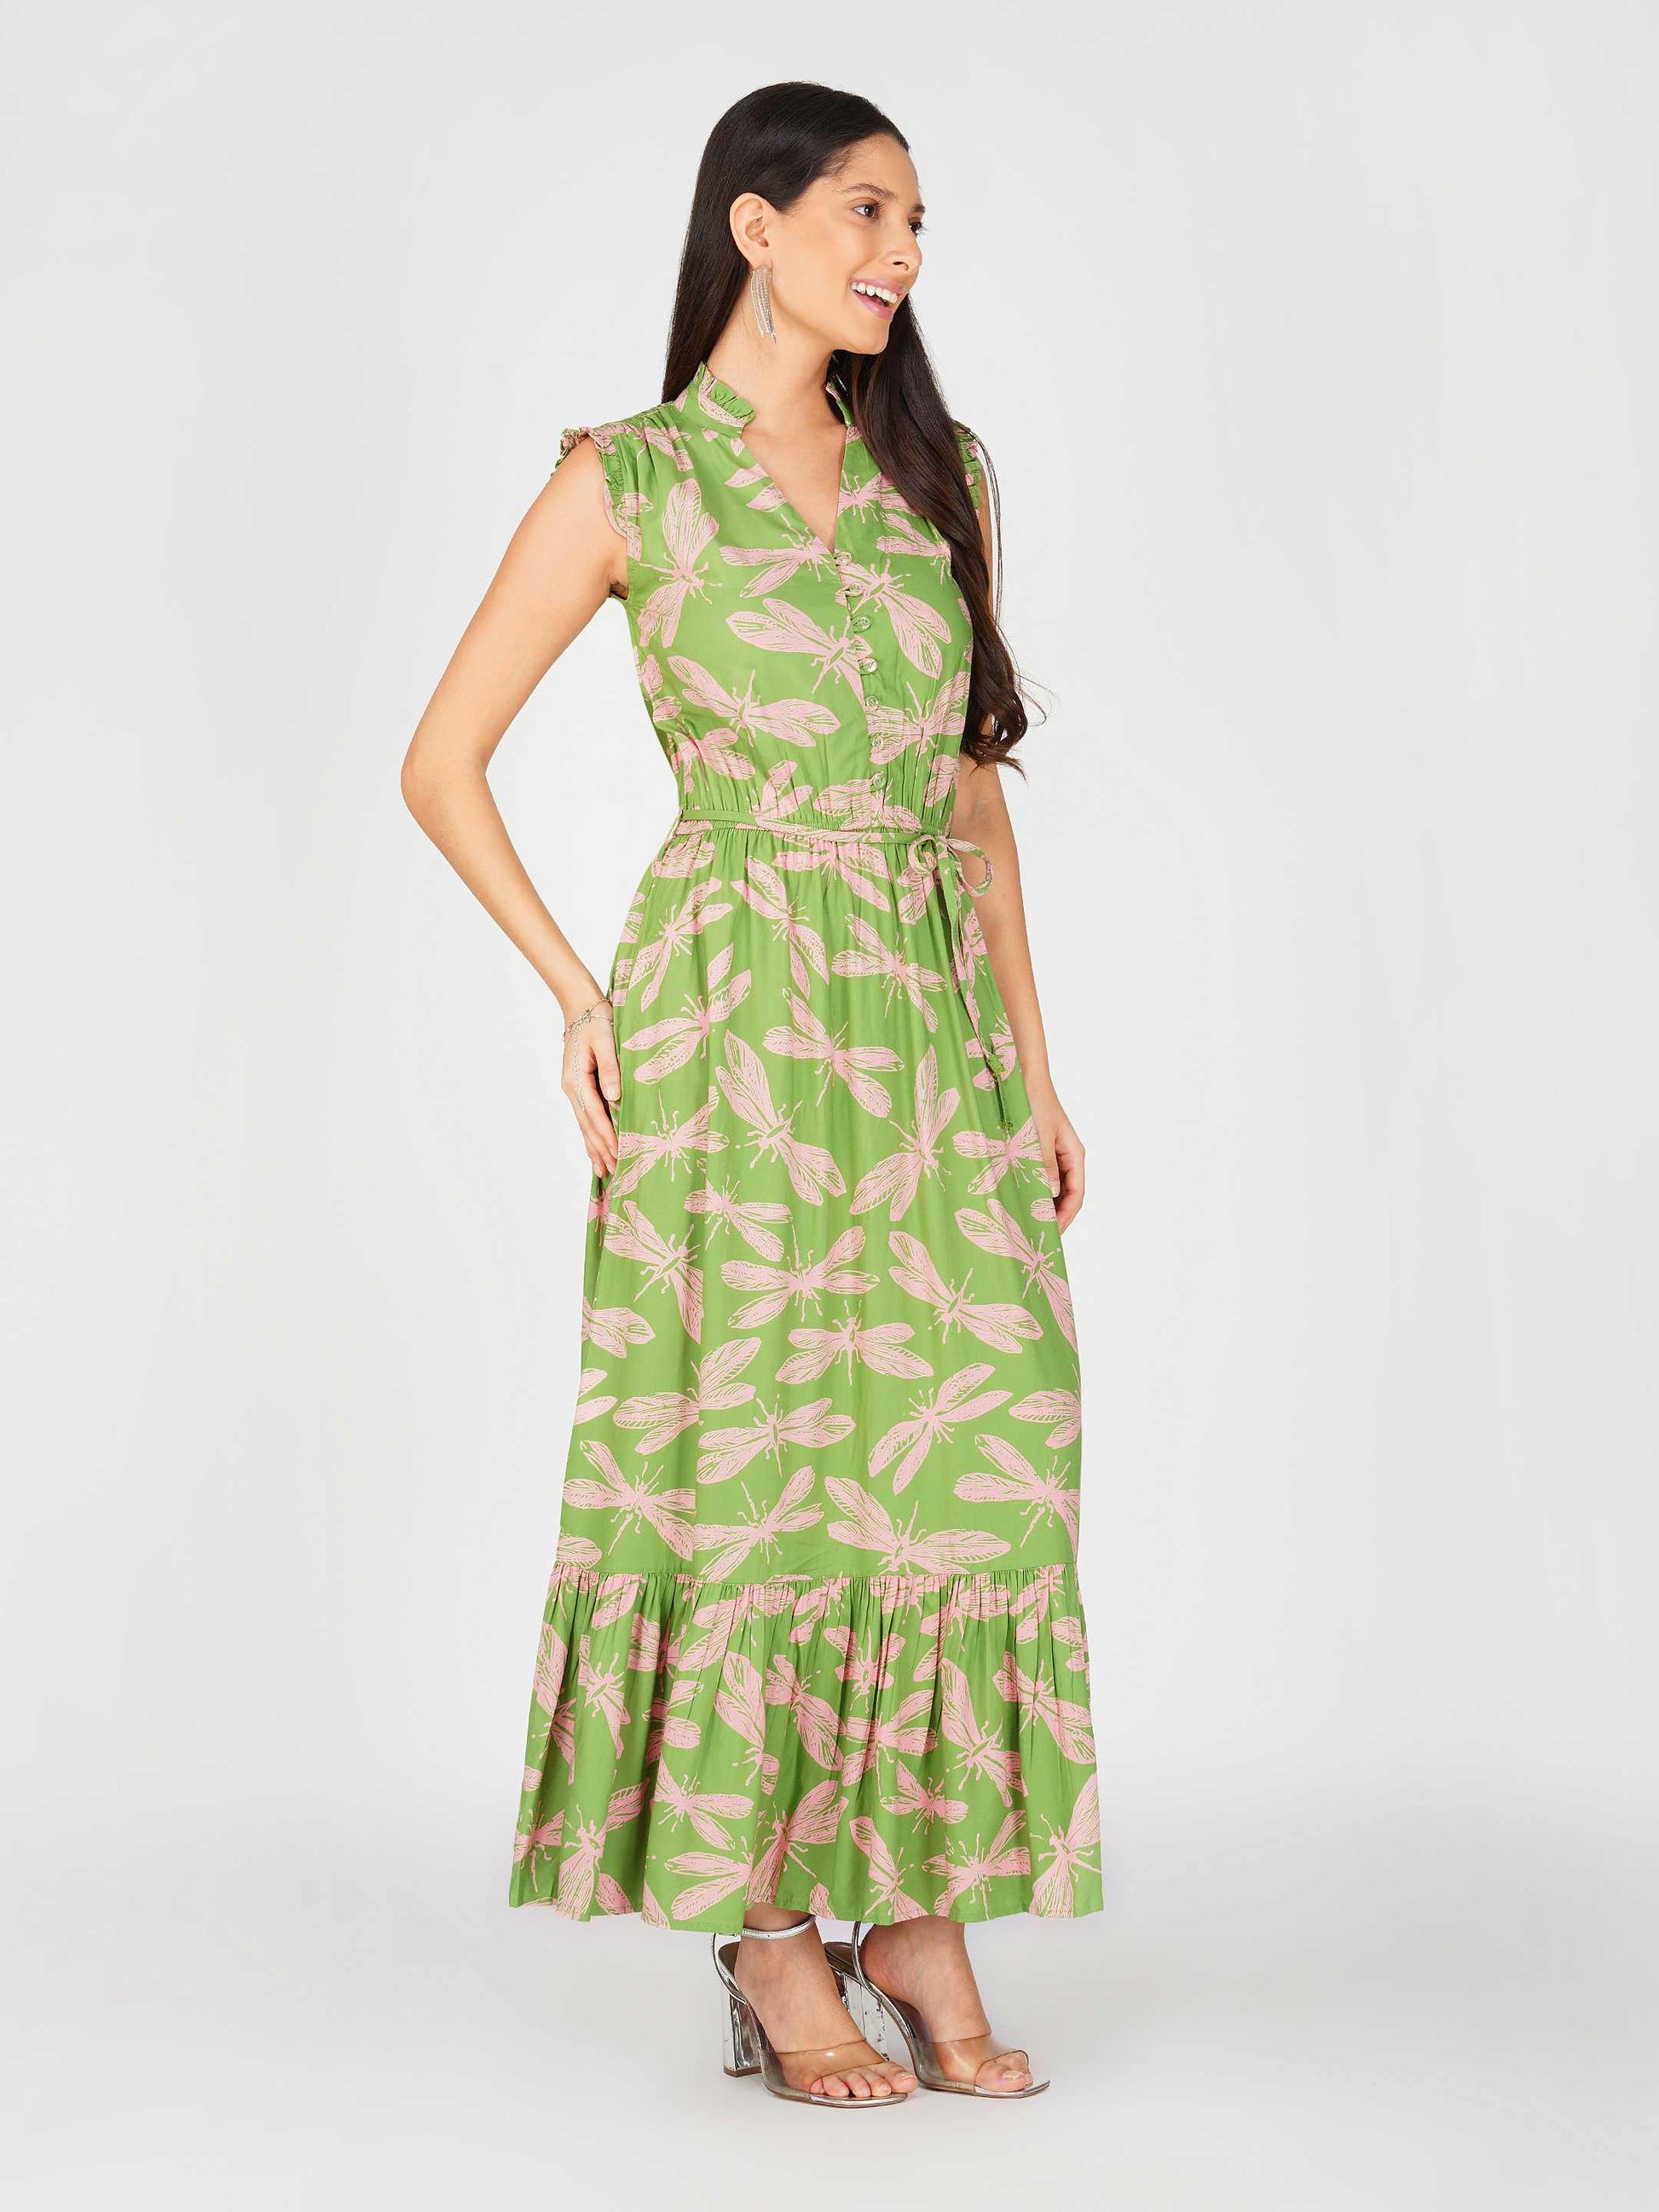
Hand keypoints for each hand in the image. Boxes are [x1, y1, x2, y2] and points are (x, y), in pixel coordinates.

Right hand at [561, 995, 621, 1176]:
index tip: (618, 1153)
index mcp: (577, 1078)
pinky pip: (585, 1117)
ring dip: (594, 1147)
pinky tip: (596, 1149)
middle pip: (587, 1125)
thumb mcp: (606, 1039)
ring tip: (604, 1170)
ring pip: (584, 1124)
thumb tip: (615, 1097)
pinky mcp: (578, 1087)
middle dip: (601, 1149)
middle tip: (615, 1172)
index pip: (594, 1114)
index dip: (606, 1136)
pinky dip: (591, 1134)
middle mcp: (572, 1088)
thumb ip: (610, 1068)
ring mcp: (573, 1089)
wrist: (580, 1007)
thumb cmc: (597, 1019)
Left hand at [1030, 1086, 1084, 1232]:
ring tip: (1028, 1222)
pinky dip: (1032, 1190)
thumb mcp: (1038, 1137)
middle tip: (1038, 1235)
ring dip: (1043, 1205)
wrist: (1022, 1077)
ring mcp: (1053, 1155)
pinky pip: (1039, 1177)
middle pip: (1067, 1195)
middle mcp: (1067, 1157)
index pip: (1076, 1195)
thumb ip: (1044, 1165)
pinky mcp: (1038, 1151)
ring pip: (1052, 1188)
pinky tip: (1019, 1200)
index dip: (1066, 1217)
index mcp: (1075, 1154)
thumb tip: (1050, 1194)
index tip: (1052, 1232)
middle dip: (1055, 1216)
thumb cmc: (1034, 1102)